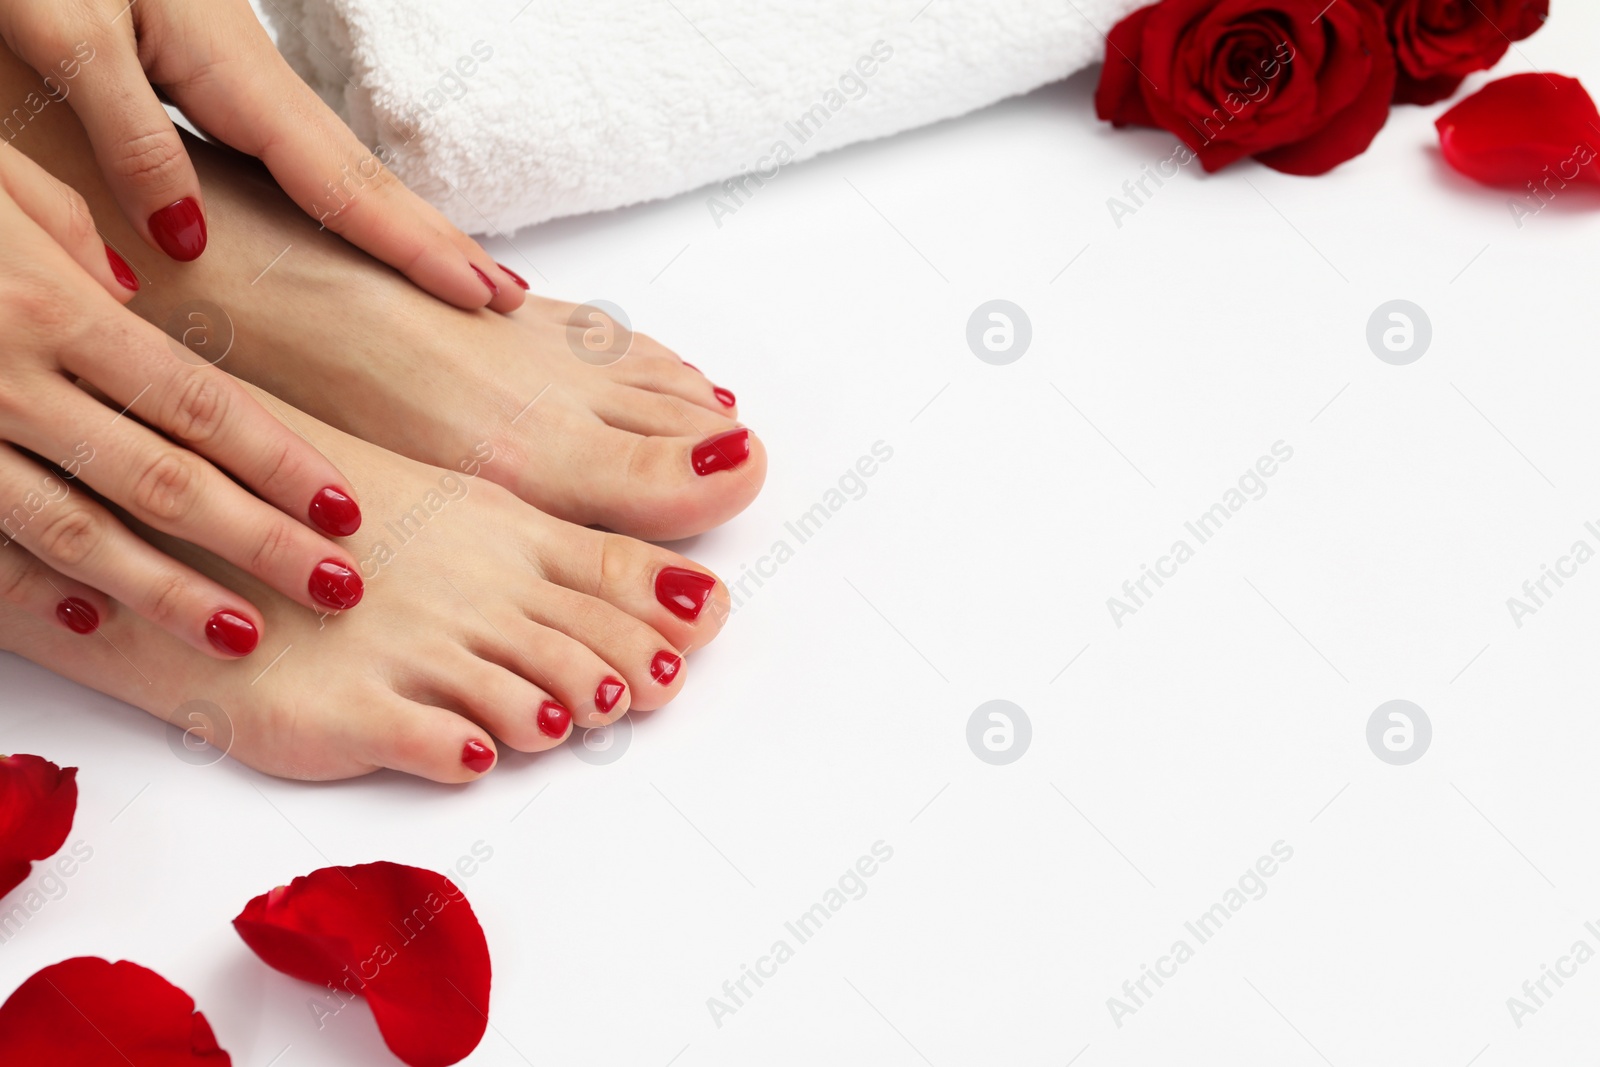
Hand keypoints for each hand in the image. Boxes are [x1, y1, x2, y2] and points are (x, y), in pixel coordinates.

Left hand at [0, 0, 525, 311]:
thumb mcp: (61, 35)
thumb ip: (129, 135)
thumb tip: (187, 242)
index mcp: (225, 67)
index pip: (336, 179)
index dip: (408, 243)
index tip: (475, 292)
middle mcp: (247, 73)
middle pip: (362, 174)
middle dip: (437, 240)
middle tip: (507, 297)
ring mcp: (233, 72)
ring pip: (337, 166)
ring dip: (402, 224)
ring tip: (457, 272)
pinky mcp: (204, 71)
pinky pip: (296, 156)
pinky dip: (345, 199)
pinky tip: (354, 219)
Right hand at [0, 140, 366, 657]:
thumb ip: (70, 238)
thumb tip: (136, 297)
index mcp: (48, 305)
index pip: (198, 403)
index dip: (280, 465)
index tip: (345, 512)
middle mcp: (6, 378)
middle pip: (162, 480)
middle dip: (259, 544)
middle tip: (337, 591)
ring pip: (74, 530)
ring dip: (163, 592)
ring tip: (239, 636)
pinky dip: (33, 590)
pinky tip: (92, 626)